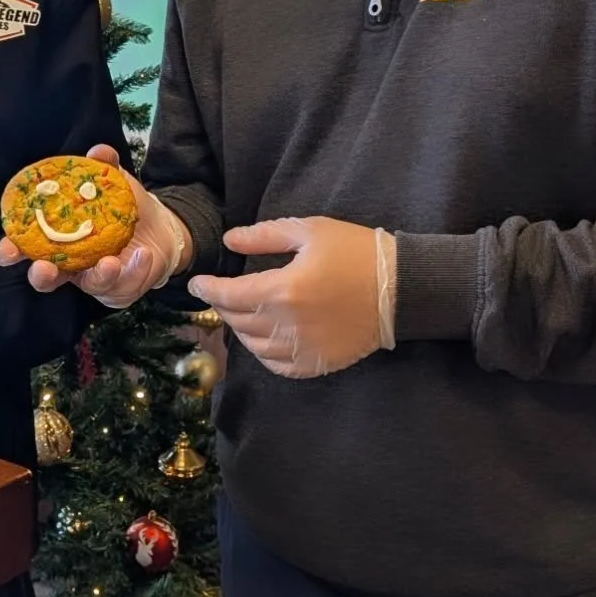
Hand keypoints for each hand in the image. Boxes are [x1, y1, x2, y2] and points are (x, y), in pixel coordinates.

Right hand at [0, 145, 188, 309]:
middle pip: (47, 278)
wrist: (158, 226)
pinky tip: (142, 254)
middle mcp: (70, 262)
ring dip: (98, 276)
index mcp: (57, 236)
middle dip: (41, 276)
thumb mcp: (112, 181)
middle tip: (44, 268)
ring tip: (110, 262)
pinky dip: (134, 271)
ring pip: (89, 285)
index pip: (26, 247)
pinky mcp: (120, 288)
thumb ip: (103, 166)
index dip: (12, 251)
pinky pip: (124, 285)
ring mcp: (94, 277)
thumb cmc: (121, 205)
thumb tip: (98, 151)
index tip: (6, 252)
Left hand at [188, 216, 395, 378]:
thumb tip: (229, 242)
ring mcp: (303, 349)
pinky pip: (277, 365)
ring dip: (240, 328)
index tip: (196, 283)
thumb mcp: (308, 231)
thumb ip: (263, 236)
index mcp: (282, 290)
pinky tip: (262, 337)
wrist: (399, 288)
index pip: (229, 295)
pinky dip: (263, 352)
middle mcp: (287, 325)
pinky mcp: (318, 363)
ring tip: (240, 312)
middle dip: (222, 305)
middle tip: (218, 293)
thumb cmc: (354, 252)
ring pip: (253, 345)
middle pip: (238, 320)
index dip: (207, 289)